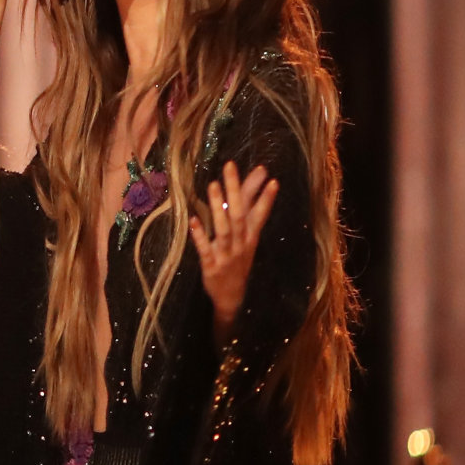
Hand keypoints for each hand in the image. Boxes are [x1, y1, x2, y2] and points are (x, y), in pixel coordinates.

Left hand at [189, 160, 275, 337]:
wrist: (232, 297)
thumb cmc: (238, 262)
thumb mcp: (248, 241)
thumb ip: (248, 217)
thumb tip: (253, 190)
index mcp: (250, 238)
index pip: (260, 214)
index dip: (266, 197)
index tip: (271, 178)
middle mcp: (240, 244)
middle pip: (239, 214)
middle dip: (236, 190)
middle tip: (230, 166)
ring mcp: (226, 255)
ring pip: (223, 229)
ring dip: (218, 207)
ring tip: (213, 184)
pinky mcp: (211, 265)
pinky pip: (205, 248)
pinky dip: (199, 235)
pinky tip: (192, 220)